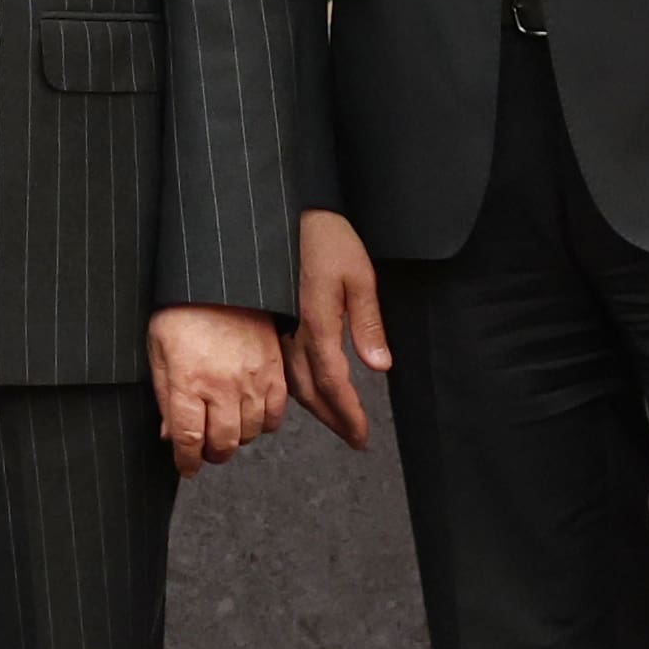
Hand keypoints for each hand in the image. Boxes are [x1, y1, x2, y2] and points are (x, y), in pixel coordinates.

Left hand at [150, 304, 284, 474]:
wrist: (220, 282)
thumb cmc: (182, 313)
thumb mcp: (158, 351)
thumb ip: (164, 395)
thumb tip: (170, 435)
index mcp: (187, 381)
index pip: (189, 438)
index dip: (186, 461)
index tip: (186, 467)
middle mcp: (221, 386)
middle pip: (223, 443)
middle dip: (211, 454)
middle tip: (205, 449)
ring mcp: (252, 380)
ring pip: (250, 433)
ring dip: (236, 438)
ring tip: (225, 428)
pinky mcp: (274, 372)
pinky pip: (275, 416)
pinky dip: (263, 423)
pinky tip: (250, 415)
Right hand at [288, 209, 392, 446]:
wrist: (282, 211)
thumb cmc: (325, 237)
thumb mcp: (359, 276)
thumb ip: (368, 323)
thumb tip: (379, 367)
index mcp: (317, 323)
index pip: (333, 382)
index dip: (348, 413)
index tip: (361, 436)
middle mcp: (292, 332)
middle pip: (309, 390)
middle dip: (332, 418)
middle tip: (352, 437)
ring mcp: (276, 327)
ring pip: (289, 381)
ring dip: (313, 407)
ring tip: (333, 420)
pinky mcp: (269, 319)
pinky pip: (278, 364)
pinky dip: (292, 386)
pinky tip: (303, 391)